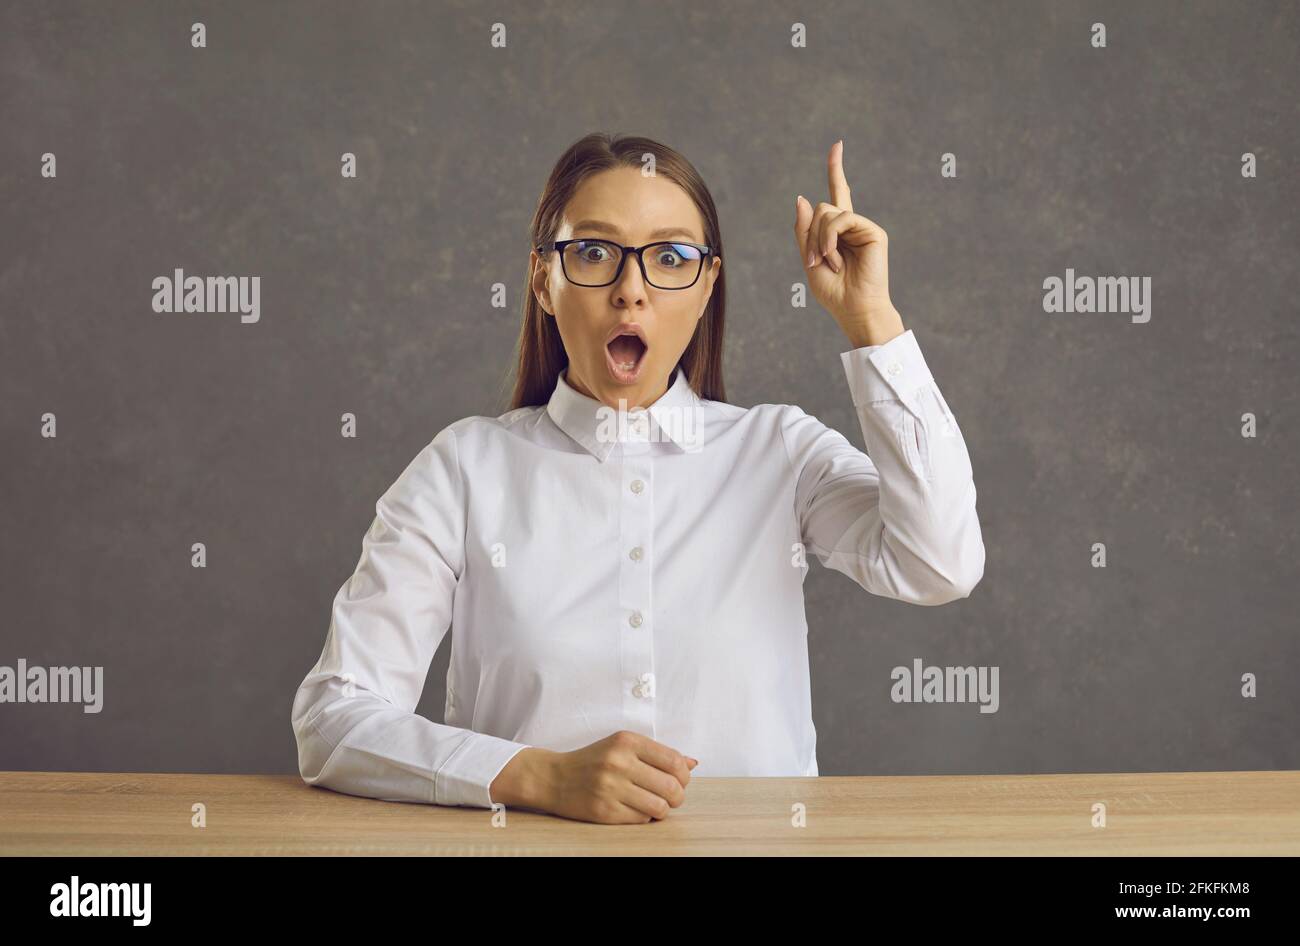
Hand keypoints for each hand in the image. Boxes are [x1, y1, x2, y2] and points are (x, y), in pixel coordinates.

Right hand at [489, 731, 698, 823]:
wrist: (554, 777)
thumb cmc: (594, 760)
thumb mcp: (622, 746)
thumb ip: (657, 753)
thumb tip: (693, 763)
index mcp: (627, 741)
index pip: (674, 761)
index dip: (684, 775)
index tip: (681, 780)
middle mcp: (619, 762)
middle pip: (672, 787)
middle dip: (678, 796)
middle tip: (672, 797)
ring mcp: (610, 788)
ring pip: (660, 806)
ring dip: (663, 809)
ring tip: (655, 805)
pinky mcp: (604, 811)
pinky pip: (641, 819)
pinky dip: (645, 816)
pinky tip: (636, 809)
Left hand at [794, 139, 904, 347]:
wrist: (855, 310)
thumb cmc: (834, 292)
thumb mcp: (809, 259)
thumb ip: (805, 230)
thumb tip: (803, 196)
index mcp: (838, 232)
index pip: (837, 194)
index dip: (836, 169)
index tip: (837, 145)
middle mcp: (852, 225)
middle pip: (820, 209)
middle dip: (811, 235)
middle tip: (816, 262)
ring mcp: (863, 227)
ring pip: (828, 212)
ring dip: (820, 240)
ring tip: (828, 263)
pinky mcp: (873, 231)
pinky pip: (842, 219)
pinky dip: (831, 238)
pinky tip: (834, 256)